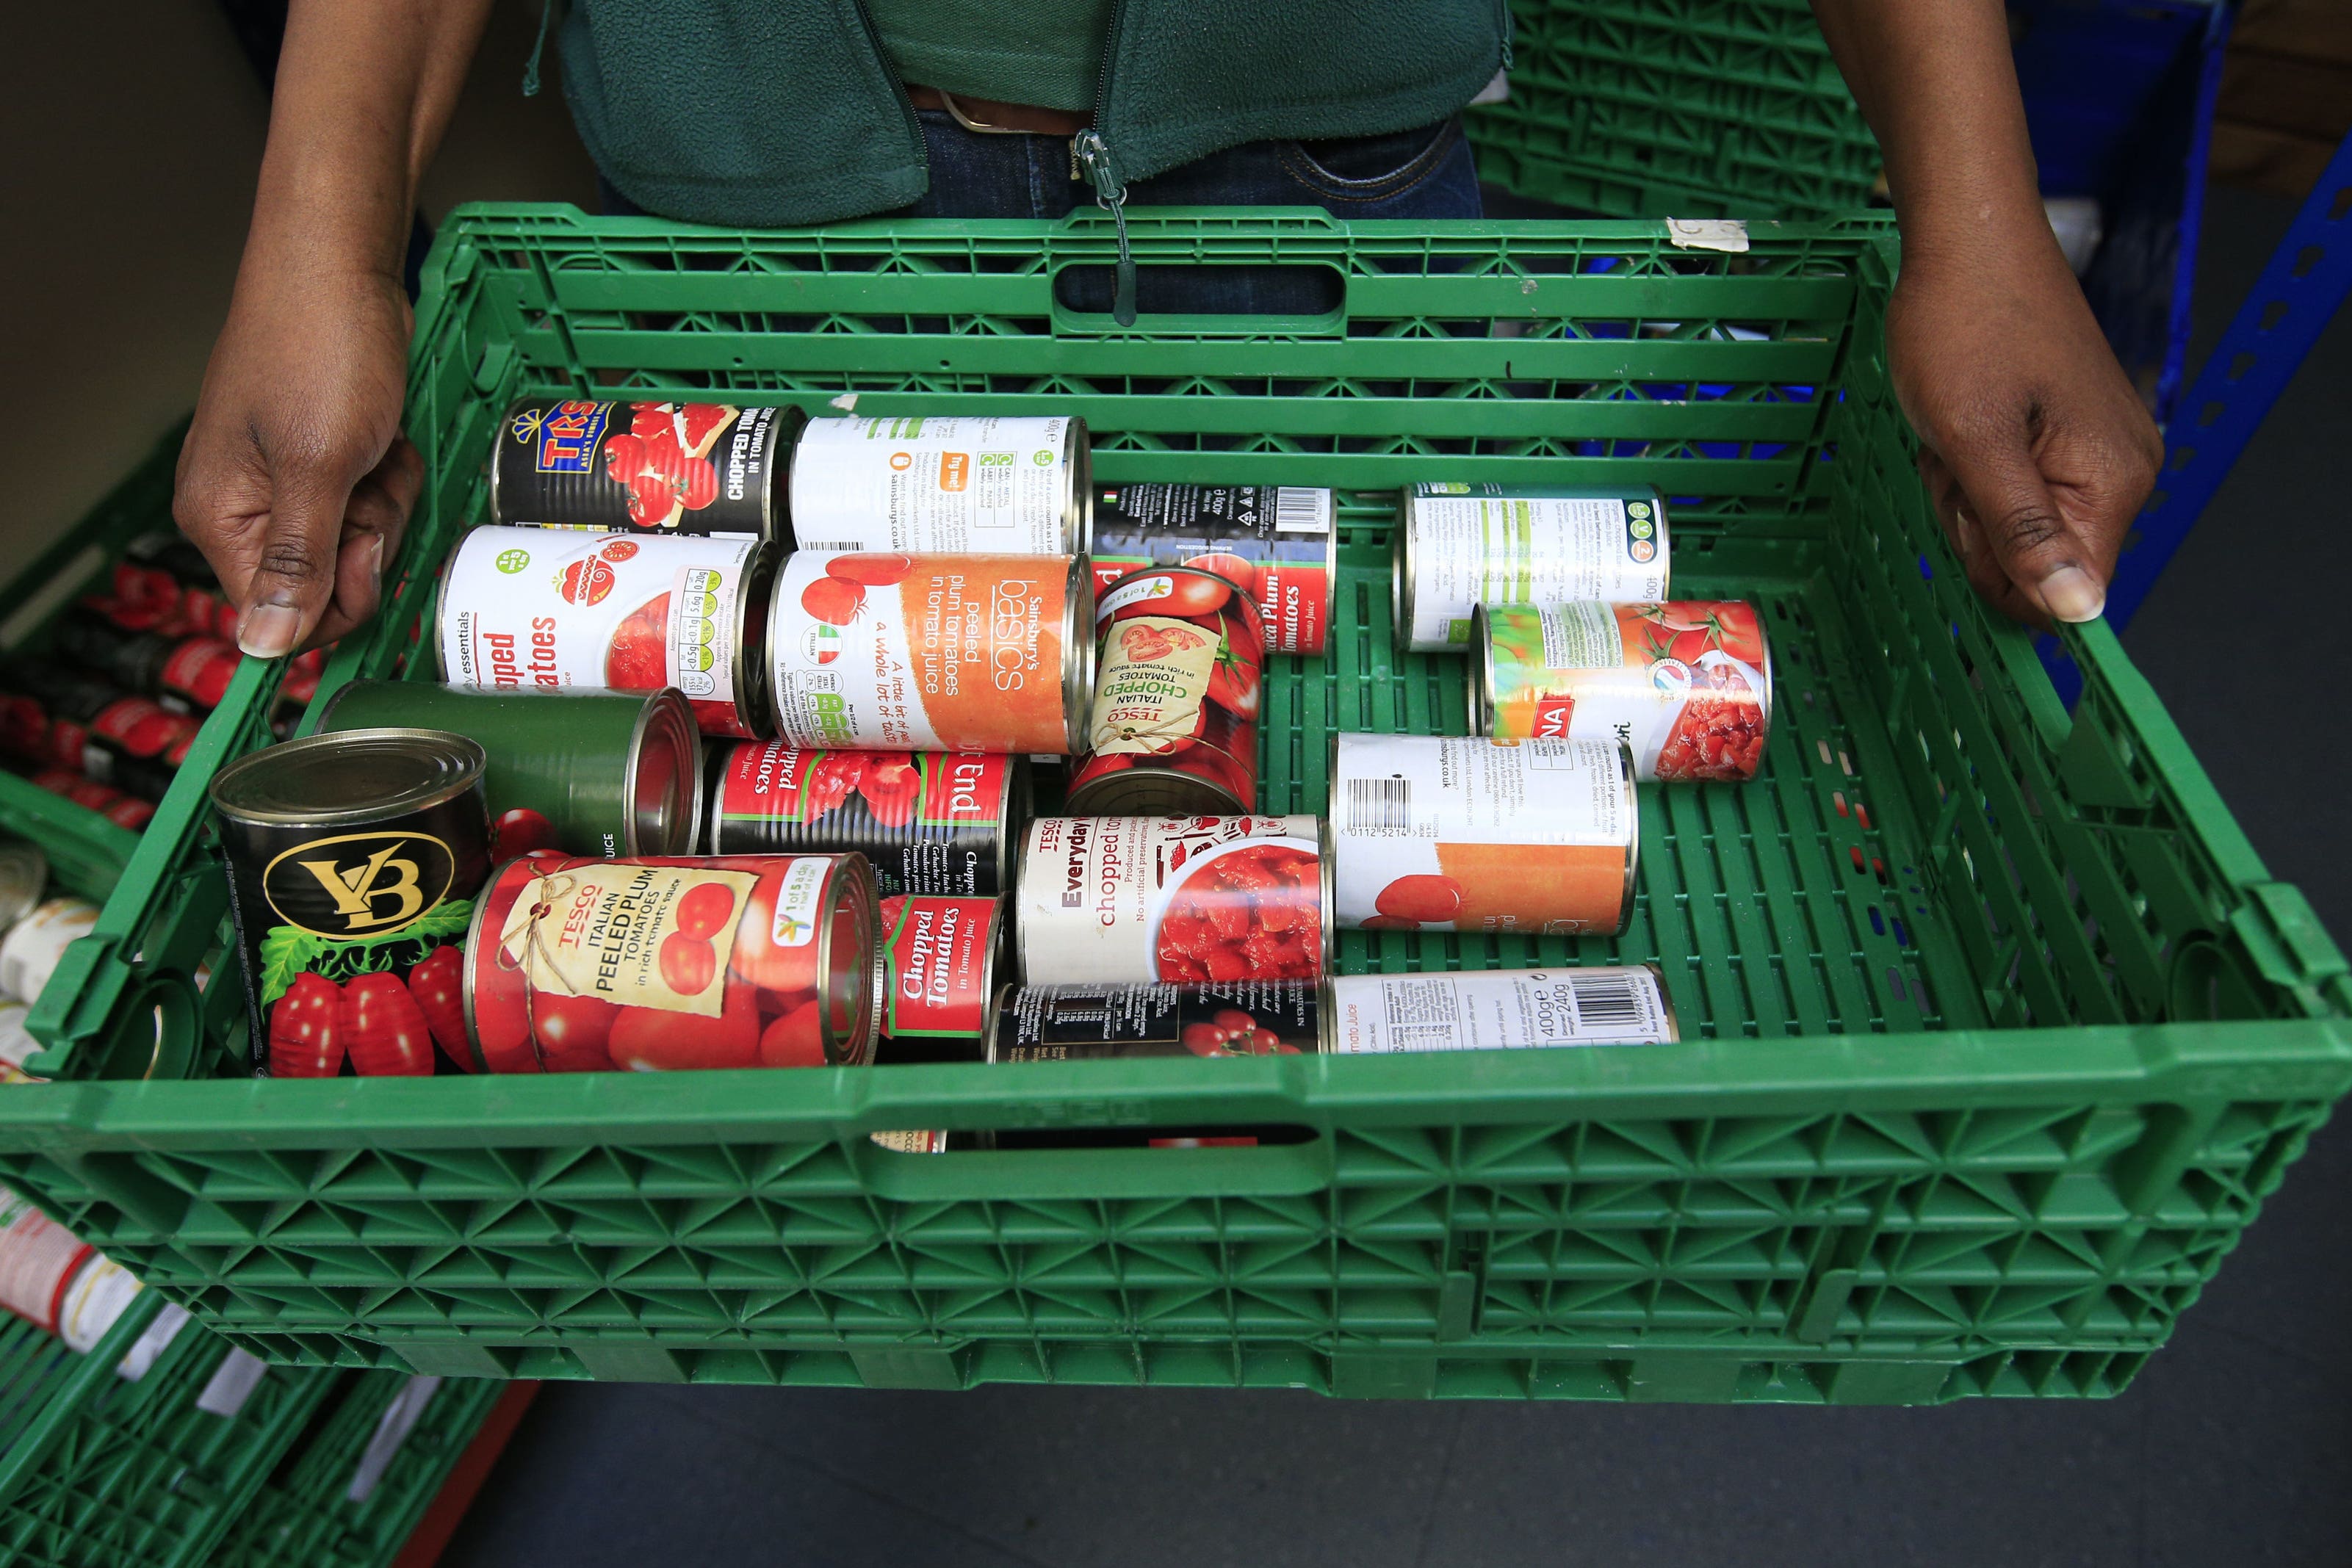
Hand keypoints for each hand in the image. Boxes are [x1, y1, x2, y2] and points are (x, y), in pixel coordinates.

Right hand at [174, 257, 420, 657]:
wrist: (338, 266)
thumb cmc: (320, 349)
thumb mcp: (320, 466)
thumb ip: (298, 562)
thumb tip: (266, 644)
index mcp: (222, 519)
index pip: (283, 618)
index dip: (342, 593)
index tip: (364, 539)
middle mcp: (244, 509)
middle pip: (329, 582)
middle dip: (370, 534)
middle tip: (369, 477)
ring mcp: (284, 482)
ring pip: (358, 541)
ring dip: (384, 498)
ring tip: (375, 445)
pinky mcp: (321, 459)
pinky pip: (369, 500)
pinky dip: (388, 472)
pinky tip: (383, 435)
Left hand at [1886, 239, 2161, 627]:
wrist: (1967, 240)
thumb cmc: (1964, 327)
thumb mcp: (1977, 442)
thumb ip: (2023, 531)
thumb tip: (2078, 611)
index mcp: (2114, 480)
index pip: (2069, 592)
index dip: (2002, 577)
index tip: (1967, 517)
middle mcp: (2121, 471)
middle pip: (2033, 561)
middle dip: (1974, 523)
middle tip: (1955, 457)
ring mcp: (2092, 449)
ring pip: (2010, 525)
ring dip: (1963, 491)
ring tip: (1955, 431)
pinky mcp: (2062, 431)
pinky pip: (2006, 486)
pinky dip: (1968, 466)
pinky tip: (1959, 424)